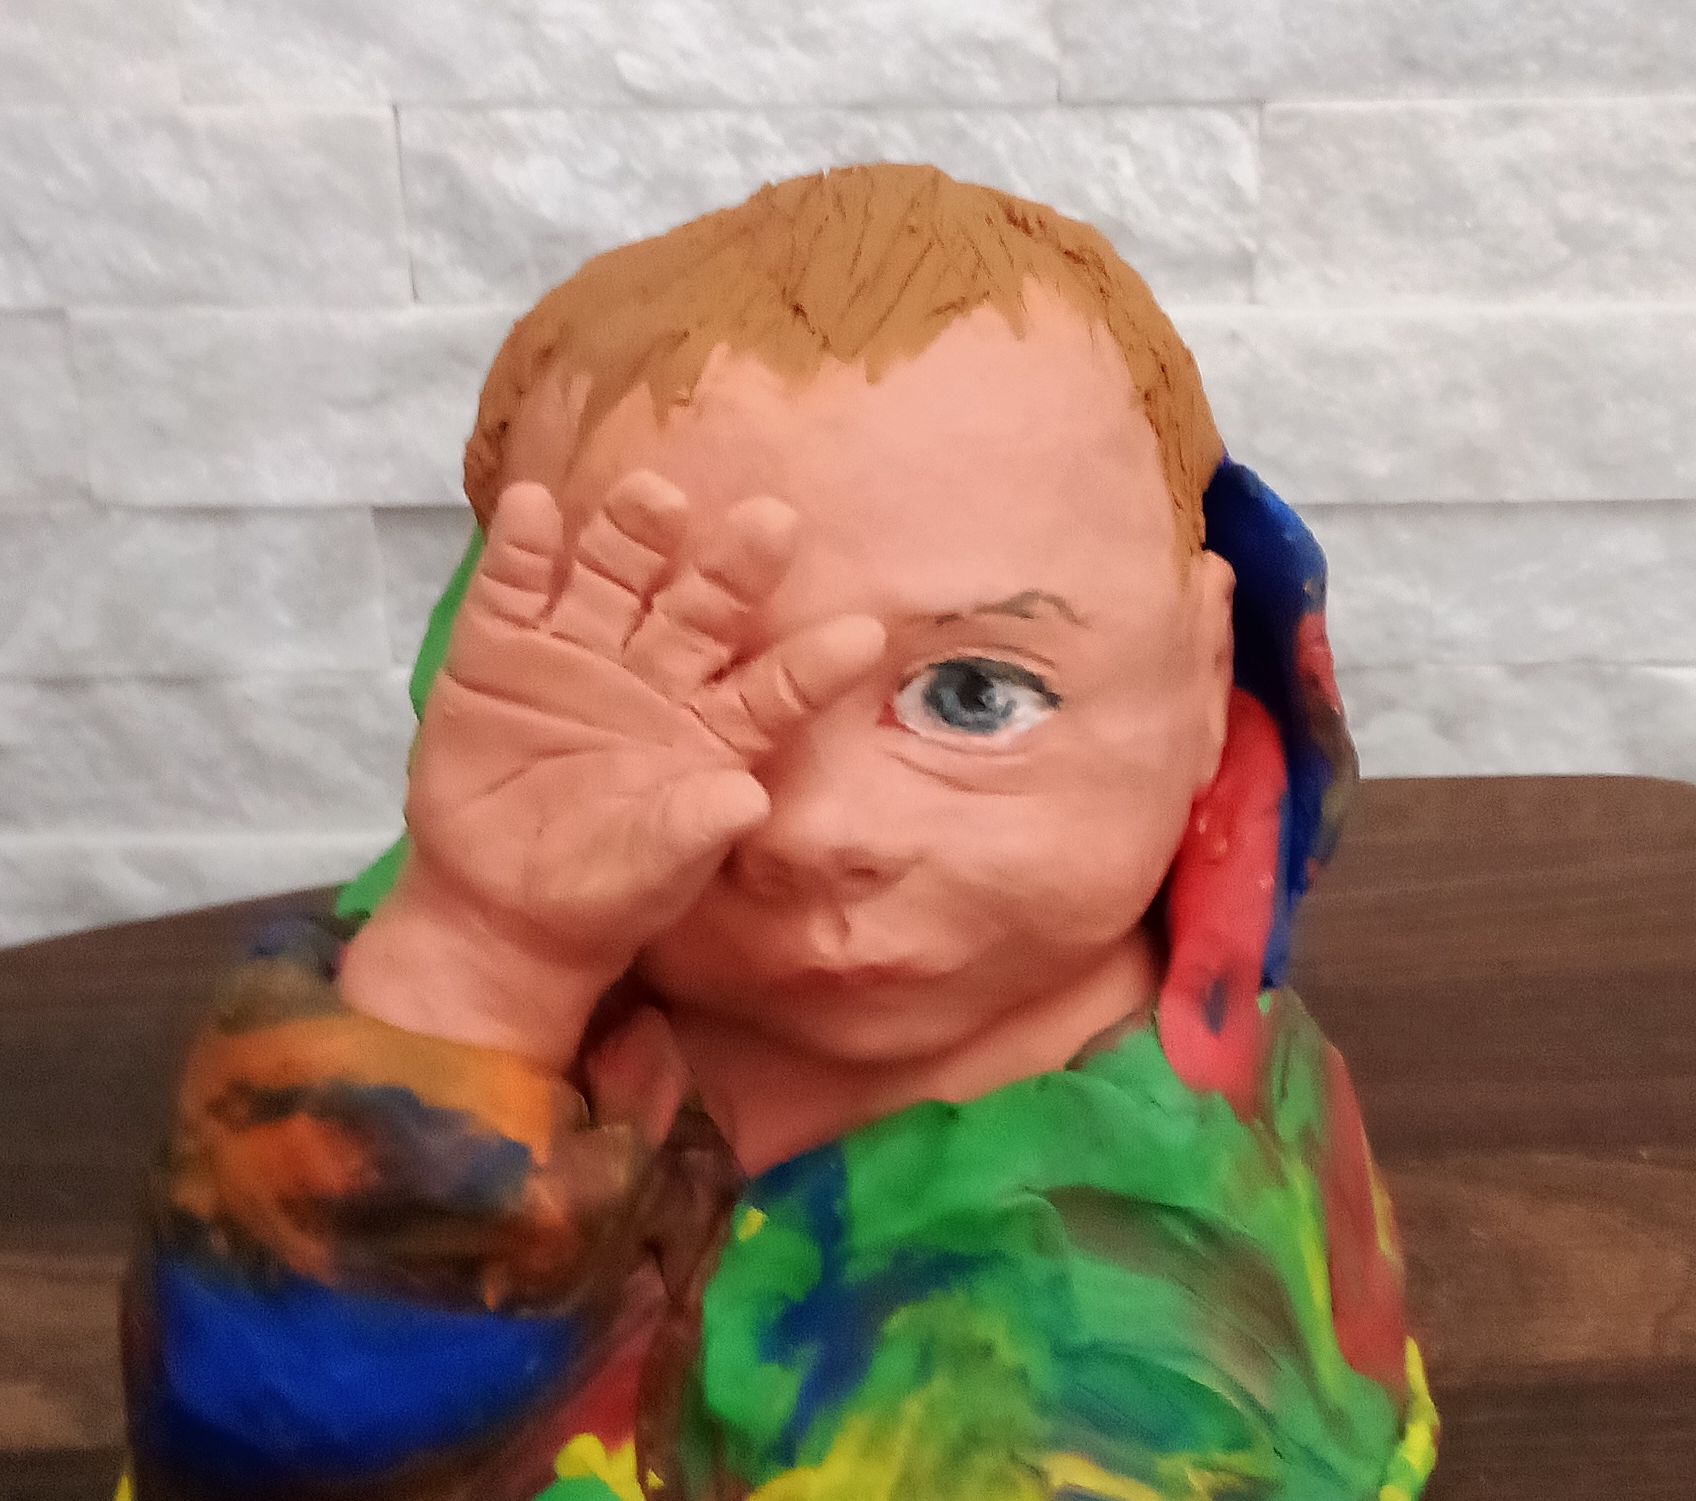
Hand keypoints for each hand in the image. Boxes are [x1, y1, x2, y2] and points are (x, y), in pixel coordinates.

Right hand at [340, 475, 884, 1062]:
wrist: (498, 906)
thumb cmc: (602, 887)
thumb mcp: (653, 869)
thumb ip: (694, 829)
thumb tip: (745, 799)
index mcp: (712, 726)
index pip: (775, 688)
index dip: (816, 663)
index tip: (866, 636)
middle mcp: (656, 672)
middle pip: (701, 607)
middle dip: (733, 566)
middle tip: (773, 522)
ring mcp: (577, 651)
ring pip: (611, 577)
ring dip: (631, 534)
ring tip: (656, 498)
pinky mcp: (498, 651)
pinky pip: (511, 590)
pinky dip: (519, 549)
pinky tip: (532, 507)